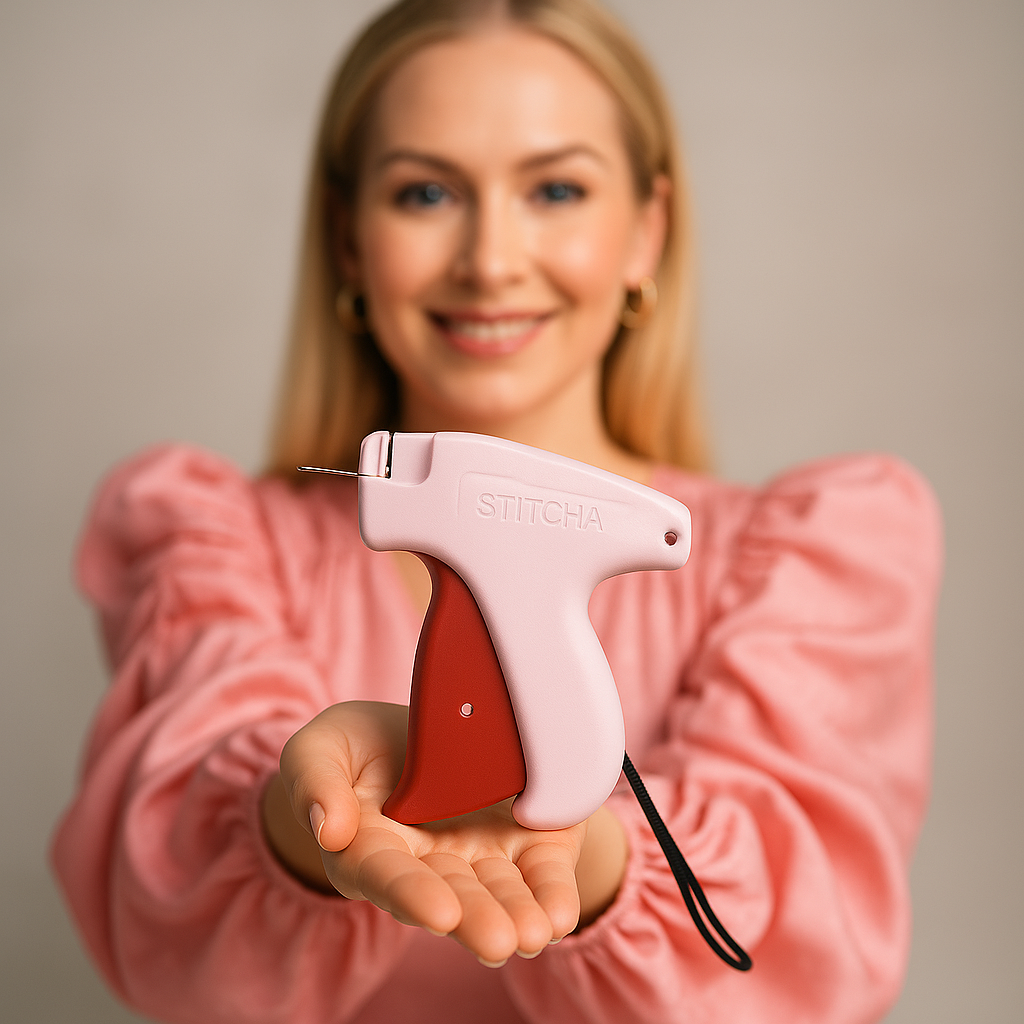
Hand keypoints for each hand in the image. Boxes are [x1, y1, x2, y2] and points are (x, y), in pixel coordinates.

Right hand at [269, 701, 599, 964]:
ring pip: (500, 891)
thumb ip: (314, 784)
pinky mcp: (522, 839)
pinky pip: (539, 868)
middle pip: (453, 896)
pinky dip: (552, 889)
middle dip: (477, 919)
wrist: (419, 727)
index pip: (389, 877)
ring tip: (536, 932)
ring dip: (520, 913)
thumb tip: (327, 829)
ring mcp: (478, 853)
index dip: (413, 894)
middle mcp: (429, 863)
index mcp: (372, 849)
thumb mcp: (320, 749)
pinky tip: (561, 912)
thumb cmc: (360, 746)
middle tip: (498, 941)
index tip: (439, 912)